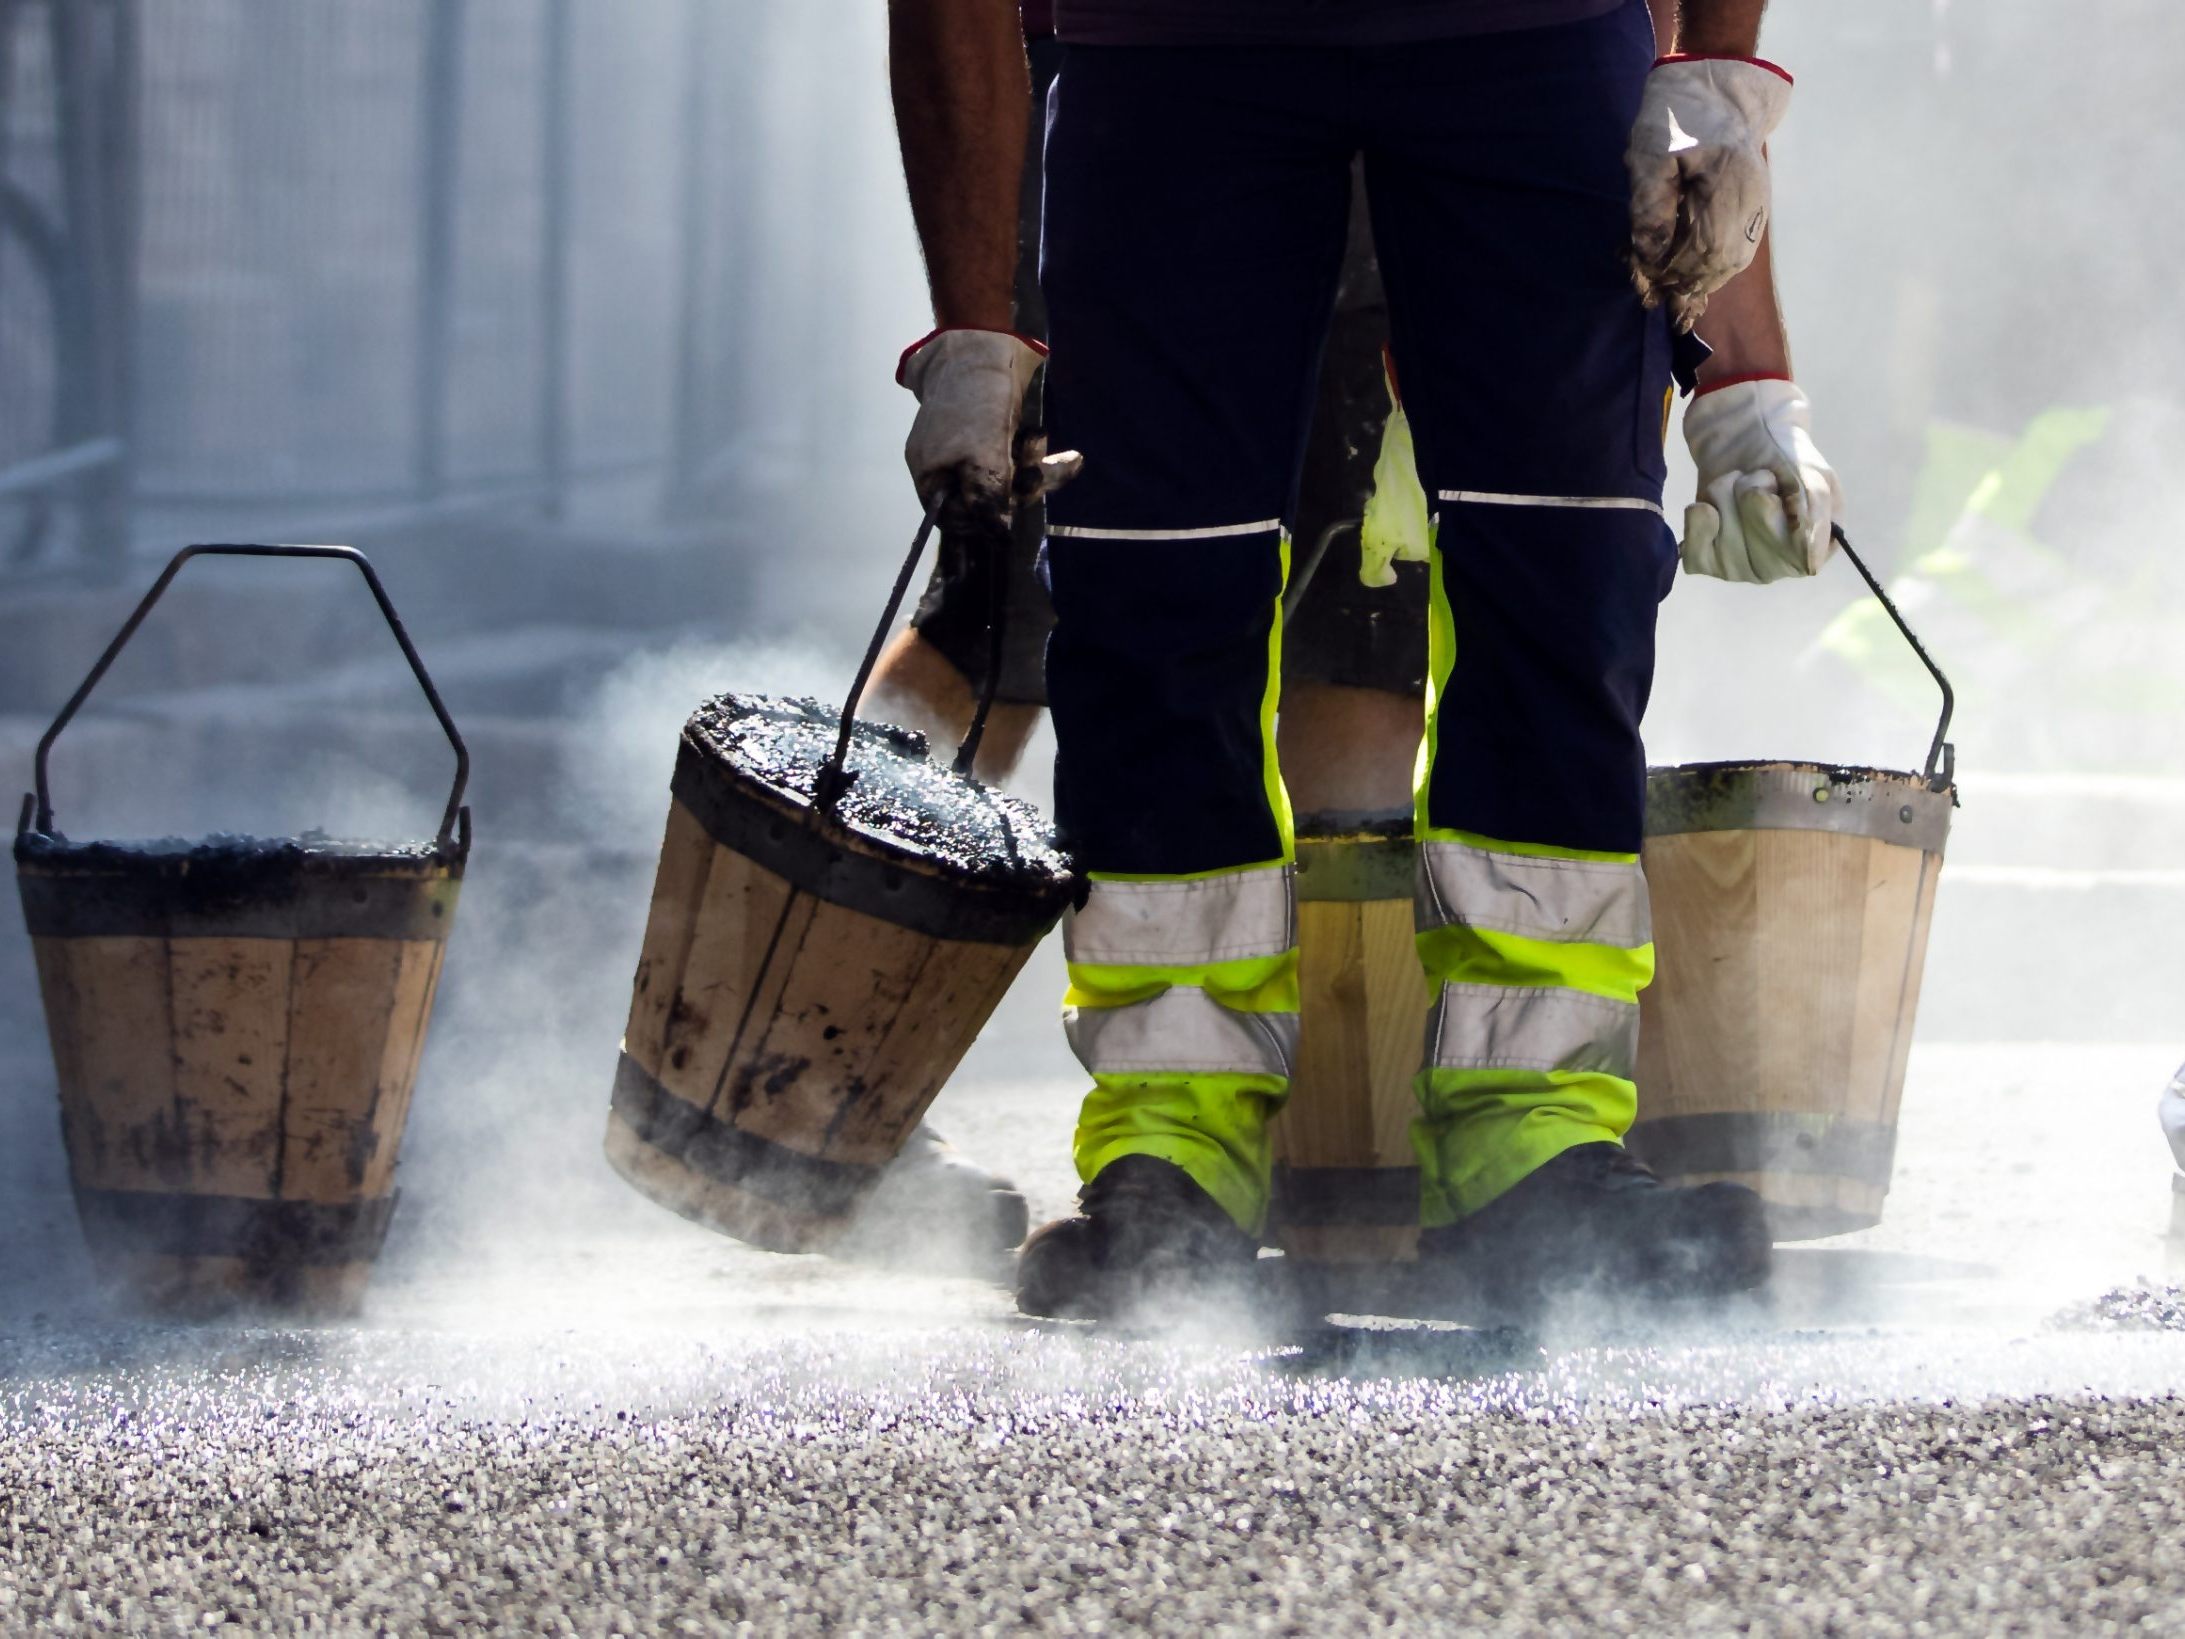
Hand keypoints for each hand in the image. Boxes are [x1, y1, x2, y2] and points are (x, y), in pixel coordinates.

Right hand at [899, 329, 1077, 533]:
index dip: (985, 519)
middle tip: (1037, 473)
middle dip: (1018, 488)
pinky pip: (1018, 458)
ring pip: (1008, 479)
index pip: (955, 519)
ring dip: (1034, 470)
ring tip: (1041, 440)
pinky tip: (1071, 459)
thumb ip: (987, 499)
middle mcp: (946, 463)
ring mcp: (970, 445)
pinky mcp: (994, 429)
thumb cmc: (976, 401)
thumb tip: (997, 536)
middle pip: (986, 500)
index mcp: (929, 472)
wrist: (986, 338)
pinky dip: (1041, 457)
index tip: (1010, 511)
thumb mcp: (982, 457)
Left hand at [1626, 56, 1791, 330]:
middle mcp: (1751, 199)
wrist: (1718, 88)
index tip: (1645, 282)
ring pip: (1732, 262)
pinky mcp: (1755, 207)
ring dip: (1699, 282)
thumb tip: (1649, 256)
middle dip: (1684, 286)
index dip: (1672, 273)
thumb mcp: (1650, 154)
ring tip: (1669, 294)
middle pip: (1721, 264)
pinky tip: (1689, 278)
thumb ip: (1649, 206)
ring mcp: (1758, 204)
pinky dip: (1712, 269)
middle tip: (1652, 295)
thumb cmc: (1676, 116)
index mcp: (1727, 182)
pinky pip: (1737, 250)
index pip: (1703, 249)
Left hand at [1680, 377, 1842, 583]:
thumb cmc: (1787, 458)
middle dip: (1748, 498)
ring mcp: (1738, 568)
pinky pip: (1693, 556)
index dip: (1771, 514)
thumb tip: (1811, 564)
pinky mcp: (1705, 560)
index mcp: (1811, 552)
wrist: (1744, 438)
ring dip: (1724, 500)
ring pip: (1722, 547)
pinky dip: (1697, 520)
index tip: (1773, 486)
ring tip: (1736, 484)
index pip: (1792, 556)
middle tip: (1756, 478)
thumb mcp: (1814, 475)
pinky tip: (1707, 505)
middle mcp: (1775, 567)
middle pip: (1753, 550)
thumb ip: (1815, 514)